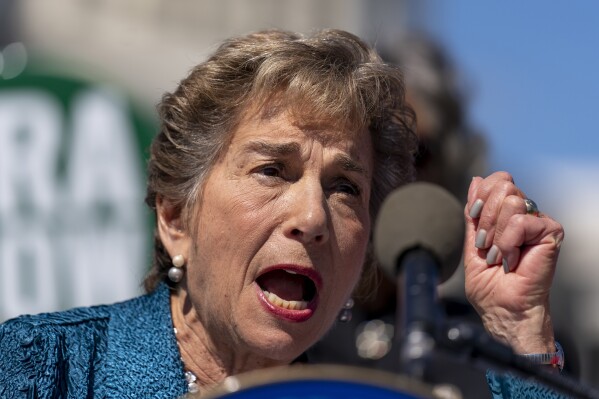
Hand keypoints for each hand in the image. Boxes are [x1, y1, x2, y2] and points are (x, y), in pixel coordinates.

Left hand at [463, 171, 563, 353]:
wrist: (503, 309)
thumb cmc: (489, 285)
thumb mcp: (472, 243)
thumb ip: (473, 213)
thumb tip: (476, 180)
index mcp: (506, 214)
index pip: (496, 180)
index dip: (480, 196)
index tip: (475, 220)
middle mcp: (525, 214)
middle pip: (503, 186)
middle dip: (486, 218)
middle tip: (487, 246)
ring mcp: (538, 222)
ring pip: (511, 201)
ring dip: (496, 235)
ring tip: (499, 256)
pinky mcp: (551, 232)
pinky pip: (521, 221)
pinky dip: (509, 242)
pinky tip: (512, 259)